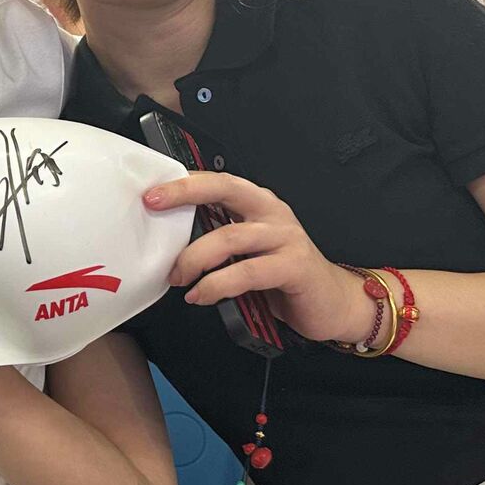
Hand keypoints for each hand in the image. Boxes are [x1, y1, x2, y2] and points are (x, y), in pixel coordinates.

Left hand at [143, 172, 373, 344]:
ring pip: (230, 237)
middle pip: (225, 190)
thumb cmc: (283, 276)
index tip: (151, 191)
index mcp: (258, 204)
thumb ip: (218, 239)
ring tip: (176, 277)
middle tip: (153, 206)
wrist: (333, 303)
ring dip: (194, 257)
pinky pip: (247, 271)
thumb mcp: (247, 252)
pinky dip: (217, 285)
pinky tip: (200, 295)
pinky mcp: (294, 266)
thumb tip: (168, 240)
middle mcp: (272, 213)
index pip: (217, 181)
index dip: (183, 183)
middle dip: (185, 194)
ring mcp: (286, 237)